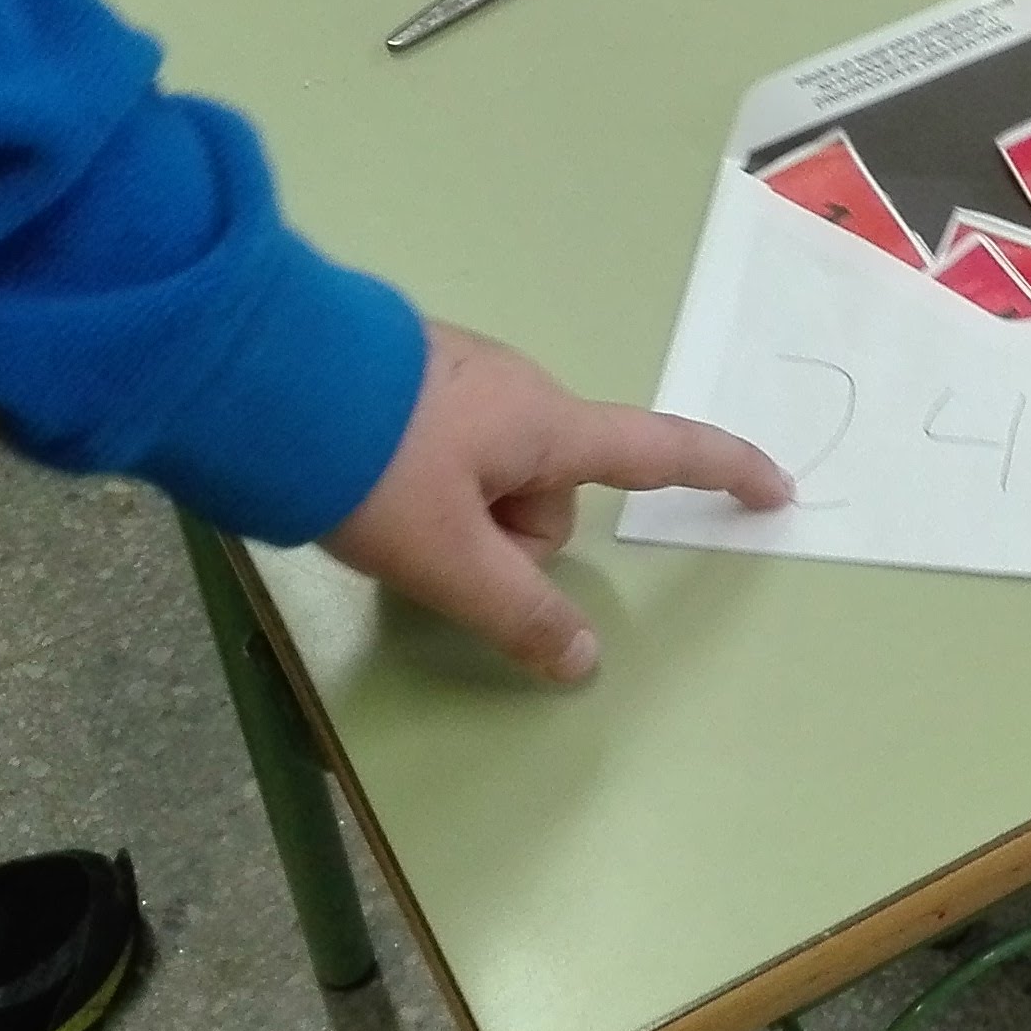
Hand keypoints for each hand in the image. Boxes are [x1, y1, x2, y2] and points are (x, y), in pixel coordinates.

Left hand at [321, 323, 789, 683]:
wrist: (254, 372)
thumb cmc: (370, 464)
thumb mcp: (447, 558)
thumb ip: (520, 613)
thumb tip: (584, 659)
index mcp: (547, 425)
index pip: (660, 452)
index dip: (723, 473)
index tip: (776, 488)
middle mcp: (517, 389)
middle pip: (547, 495)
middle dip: (505, 541)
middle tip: (431, 554)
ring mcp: (459, 375)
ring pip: (490, 479)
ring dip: (456, 517)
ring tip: (378, 515)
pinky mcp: (407, 376)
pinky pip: (445, 451)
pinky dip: (420, 485)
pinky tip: (360, 484)